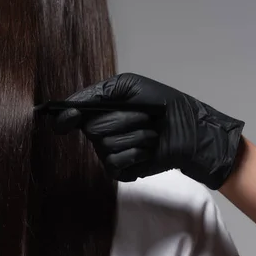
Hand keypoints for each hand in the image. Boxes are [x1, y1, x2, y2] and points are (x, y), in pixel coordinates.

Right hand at [54, 73, 244, 188]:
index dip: (65, 118)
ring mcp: (108, 152)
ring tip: (151, 133)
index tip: (69, 118)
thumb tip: (68, 106)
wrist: (190, 129)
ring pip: (106, 146)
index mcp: (99, 110)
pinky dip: (135, 153)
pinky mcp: (120, 170)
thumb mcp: (130, 86)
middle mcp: (100, 132)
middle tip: (144, 117)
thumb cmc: (162, 103)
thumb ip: (99, 92)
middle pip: (92, 129)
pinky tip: (148, 150)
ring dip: (135, 136)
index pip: (70, 116)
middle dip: (123, 120)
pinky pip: (114, 162)